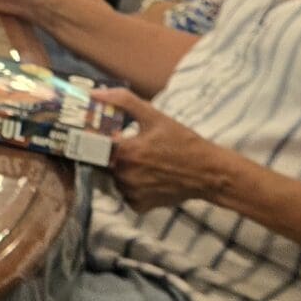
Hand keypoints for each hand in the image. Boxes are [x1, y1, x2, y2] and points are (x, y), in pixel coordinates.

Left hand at [95, 88, 242, 212]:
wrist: (208, 172)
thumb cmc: (183, 142)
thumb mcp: (154, 116)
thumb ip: (123, 101)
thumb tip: (95, 94)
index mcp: (124, 152)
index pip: (91, 143)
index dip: (93, 136)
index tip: (100, 133)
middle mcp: (124, 175)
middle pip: (103, 160)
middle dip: (113, 152)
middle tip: (133, 146)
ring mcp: (131, 192)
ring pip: (114, 177)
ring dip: (123, 169)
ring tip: (146, 161)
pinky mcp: (140, 205)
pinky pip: (126, 193)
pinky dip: (132, 186)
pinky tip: (149, 176)